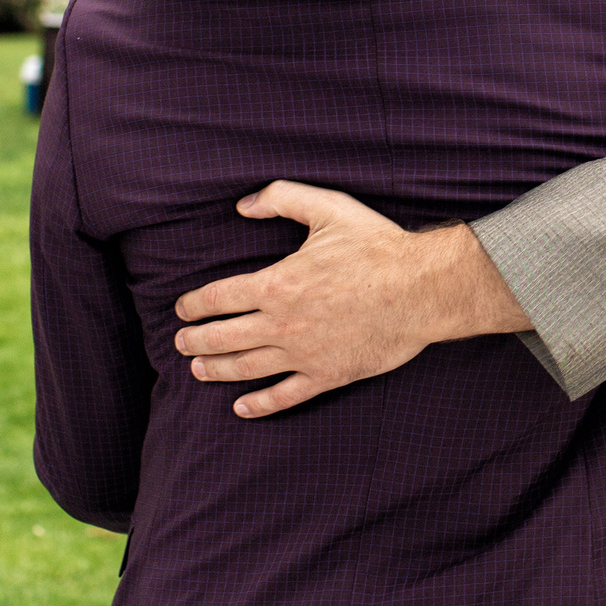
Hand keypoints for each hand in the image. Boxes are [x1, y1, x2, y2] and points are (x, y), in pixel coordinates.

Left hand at [172, 182, 530, 416]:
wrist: (423, 289)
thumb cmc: (378, 247)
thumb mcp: (329, 208)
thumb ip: (281, 198)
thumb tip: (243, 206)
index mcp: (277, 284)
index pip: (219, 298)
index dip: (193, 305)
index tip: (182, 309)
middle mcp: (282, 324)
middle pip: (223, 338)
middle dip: (195, 340)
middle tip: (181, 342)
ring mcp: (303, 354)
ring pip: (245, 368)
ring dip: (216, 370)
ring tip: (198, 369)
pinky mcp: (327, 375)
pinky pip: (285, 395)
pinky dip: (259, 404)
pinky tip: (241, 407)